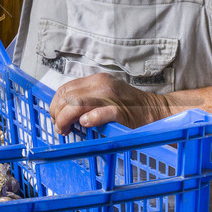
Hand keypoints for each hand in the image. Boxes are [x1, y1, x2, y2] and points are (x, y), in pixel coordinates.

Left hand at [49, 73, 173, 134]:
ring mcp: (112, 97)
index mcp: (97, 80)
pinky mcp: (121, 110)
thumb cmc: (131, 108)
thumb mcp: (106, 96)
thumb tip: (64, 113)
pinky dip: (90, 119)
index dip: (55, 104)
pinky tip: (85, 124)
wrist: (156, 110)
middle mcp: (102, 85)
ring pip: (77, 104)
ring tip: (65, 130)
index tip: (55, 117)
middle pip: (67, 96)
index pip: (65, 88)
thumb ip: (87, 100)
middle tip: (59, 127)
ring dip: (66, 119)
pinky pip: (101, 113)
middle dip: (57, 113)